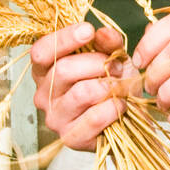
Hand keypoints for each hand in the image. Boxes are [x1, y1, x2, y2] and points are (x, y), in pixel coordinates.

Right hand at [30, 21, 140, 150]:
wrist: (128, 120)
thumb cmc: (113, 84)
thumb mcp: (112, 57)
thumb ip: (107, 43)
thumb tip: (103, 33)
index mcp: (45, 71)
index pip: (41, 51)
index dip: (64, 39)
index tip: (88, 31)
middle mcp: (43, 95)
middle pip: (63, 70)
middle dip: (97, 64)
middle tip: (117, 67)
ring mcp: (55, 118)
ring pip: (81, 93)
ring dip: (109, 86)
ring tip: (121, 86)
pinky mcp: (71, 138)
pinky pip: (95, 117)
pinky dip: (114, 107)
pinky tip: (121, 105)